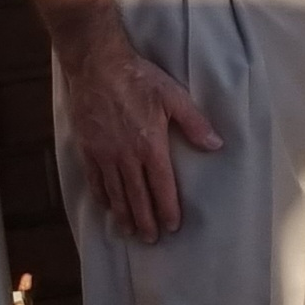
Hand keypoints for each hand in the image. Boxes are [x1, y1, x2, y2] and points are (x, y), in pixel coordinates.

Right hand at [60, 30, 221, 242]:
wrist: (97, 64)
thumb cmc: (138, 78)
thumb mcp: (173, 96)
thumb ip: (195, 123)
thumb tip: (216, 145)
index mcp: (150, 145)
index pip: (161, 186)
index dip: (167, 209)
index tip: (172, 226)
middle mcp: (126, 156)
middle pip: (137, 197)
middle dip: (145, 221)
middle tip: (151, 240)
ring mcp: (104, 153)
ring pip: (115, 193)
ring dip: (124, 215)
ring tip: (130, 232)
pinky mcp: (88, 148)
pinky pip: (95, 179)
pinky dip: (102, 196)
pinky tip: (108, 207)